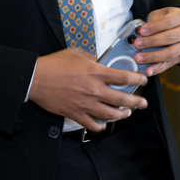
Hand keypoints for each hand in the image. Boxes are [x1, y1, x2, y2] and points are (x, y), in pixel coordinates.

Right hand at [28, 48, 147, 131]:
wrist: (36, 79)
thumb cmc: (54, 65)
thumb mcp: (75, 53)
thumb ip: (90, 58)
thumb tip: (98, 61)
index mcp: (95, 72)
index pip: (123, 77)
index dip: (137, 79)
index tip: (143, 80)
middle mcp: (93, 89)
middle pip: (122, 99)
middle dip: (136, 101)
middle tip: (142, 103)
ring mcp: (85, 104)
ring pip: (110, 114)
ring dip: (122, 114)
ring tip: (127, 113)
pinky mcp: (75, 113)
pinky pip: (92, 124)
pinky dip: (100, 126)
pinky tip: (104, 124)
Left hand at [132, 7, 179, 76]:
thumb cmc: (170, 20)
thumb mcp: (162, 14)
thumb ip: (152, 21)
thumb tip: (139, 32)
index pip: (168, 22)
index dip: (154, 27)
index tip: (141, 31)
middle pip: (170, 38)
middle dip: (152, 42)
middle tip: (137, 44)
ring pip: (170, 53)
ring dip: (153, 57)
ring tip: (140, 58)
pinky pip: (169, 64)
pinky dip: (158, 68)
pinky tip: (148, 70)